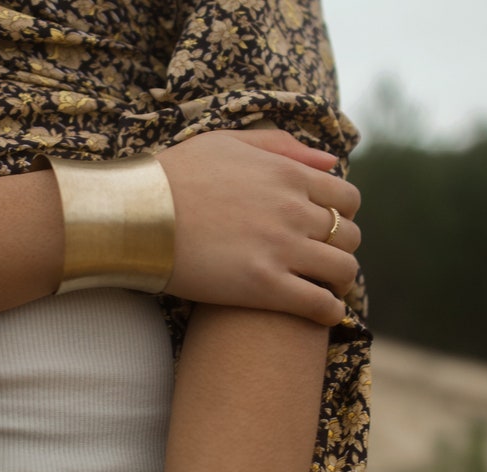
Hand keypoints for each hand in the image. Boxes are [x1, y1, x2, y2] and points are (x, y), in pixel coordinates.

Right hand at [157, 130, 360, 325]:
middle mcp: (294, 211)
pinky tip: (323, 313)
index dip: (344, 216)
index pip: (347, 199)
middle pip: (350, 235)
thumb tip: (332, 159)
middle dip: (342, 248)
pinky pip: (320, 304)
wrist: (136, 215)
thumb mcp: (227, 142)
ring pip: (344, 269)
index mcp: (288, 175)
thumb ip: (282, 145)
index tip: (328, 229)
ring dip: (342, 281)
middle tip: (324, 259)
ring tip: (325, 287)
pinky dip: (331, 311)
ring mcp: (281, 249)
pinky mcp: (264, 287)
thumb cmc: (175, 176)